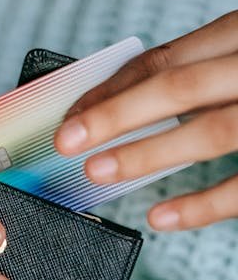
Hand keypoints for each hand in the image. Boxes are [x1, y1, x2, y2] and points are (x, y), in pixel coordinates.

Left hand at [54, 11, 237, 231]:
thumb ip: (201, 71)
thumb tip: (121, 103)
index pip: (163, 60)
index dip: (112, 88)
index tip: (71, 113)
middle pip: (178, 87)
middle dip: (116, 115)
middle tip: (67, 142)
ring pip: (213, 131)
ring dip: (150, 155)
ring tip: (100, 174)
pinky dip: (206, 204)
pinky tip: (164, 219)